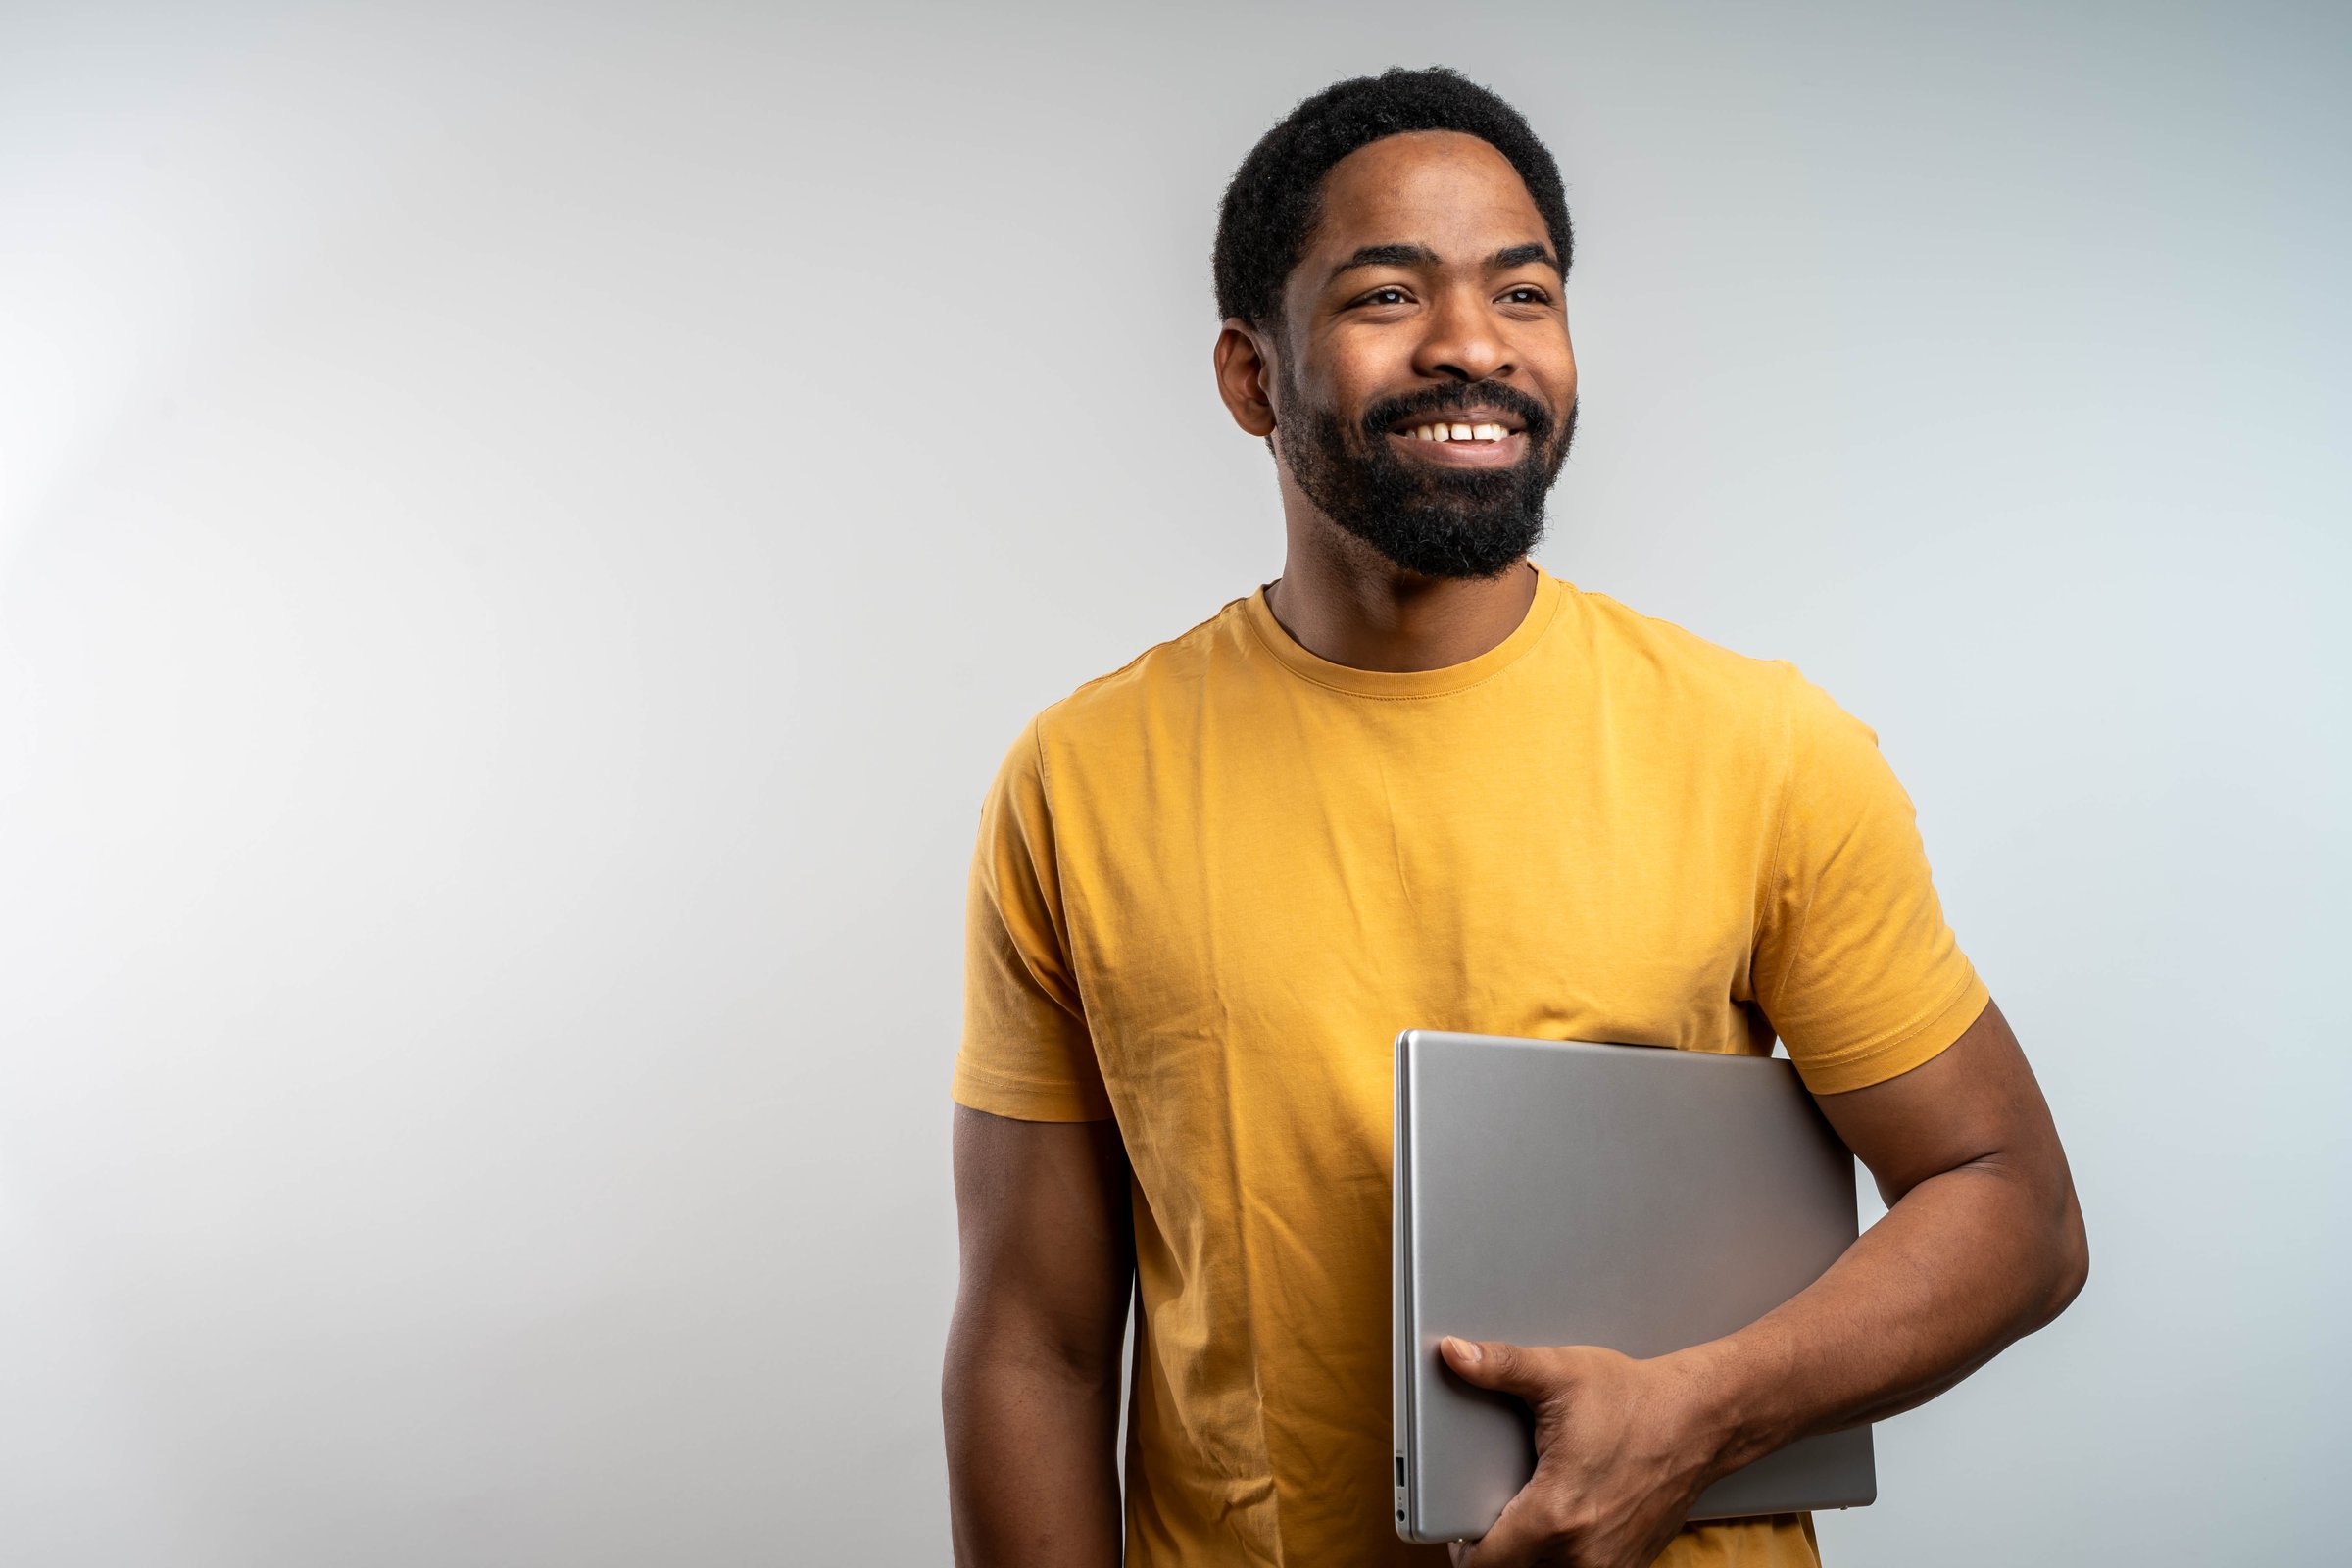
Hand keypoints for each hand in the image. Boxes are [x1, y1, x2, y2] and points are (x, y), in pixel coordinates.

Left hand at [1438, 1335, 1724, 1567]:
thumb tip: (1453, 1352)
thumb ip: (1500, 1365)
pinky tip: (1567, 1525)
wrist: (1700, 1419)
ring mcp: (1610, 1565)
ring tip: (1529, 1520)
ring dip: (1533, 1558)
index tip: (1461, 1529)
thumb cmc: (1635, 1400)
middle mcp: (1582, 1553)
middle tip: (1494, 1517)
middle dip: (1499, 1553)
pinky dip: (1567, 1560)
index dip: (1464, 1550)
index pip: (1486, 1565)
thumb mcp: (1559, 1373)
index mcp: (1554, 1514)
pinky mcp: (1631, 1565)